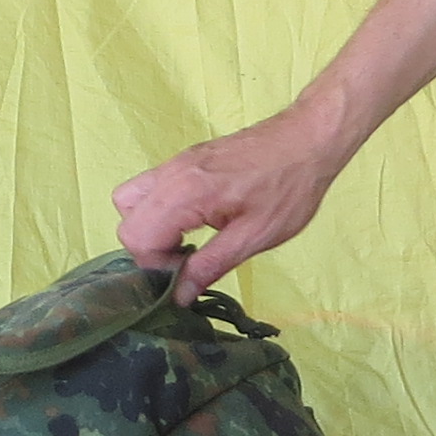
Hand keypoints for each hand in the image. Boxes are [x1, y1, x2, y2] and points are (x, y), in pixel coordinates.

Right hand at [115, 106, 352, 297]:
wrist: (308, 138)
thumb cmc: (289, 187)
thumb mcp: (255, 236)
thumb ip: (211, 266)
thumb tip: (179, 297)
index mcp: (186, 192)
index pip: (137, 239)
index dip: (158, 266)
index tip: (190, 272)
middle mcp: (170, 174)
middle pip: (127, 222)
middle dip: (150, 250)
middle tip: (188, 260)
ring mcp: (174, 163)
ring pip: (130, 202)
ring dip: (150, 229)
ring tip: (187, 242)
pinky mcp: (184, 160)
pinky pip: (150, 189)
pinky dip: (159, 212)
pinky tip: (195, 222)